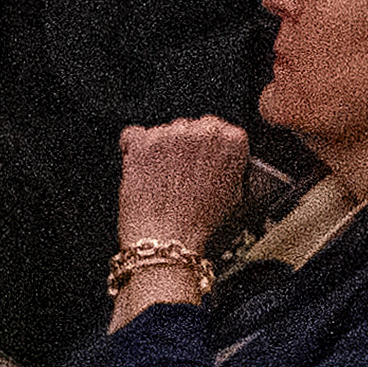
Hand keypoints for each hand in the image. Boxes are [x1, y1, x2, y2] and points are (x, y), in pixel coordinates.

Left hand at [111, 118, 261, 272]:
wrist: (168, 238)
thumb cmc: (199, 222)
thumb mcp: (234, 191)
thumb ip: (229, 164)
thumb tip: (219, 157)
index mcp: (233, 139)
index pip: (218, 129)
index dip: (205, 148)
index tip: (200, 161)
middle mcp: (204, 131)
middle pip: (190, 128)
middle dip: (183, 148)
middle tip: (179, 175)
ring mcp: (172, 134)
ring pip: (163, 132)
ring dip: (160, 149)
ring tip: (161, 180)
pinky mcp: (143, 143)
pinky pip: (133, 135)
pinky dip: (133, 148)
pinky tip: (141, 167)